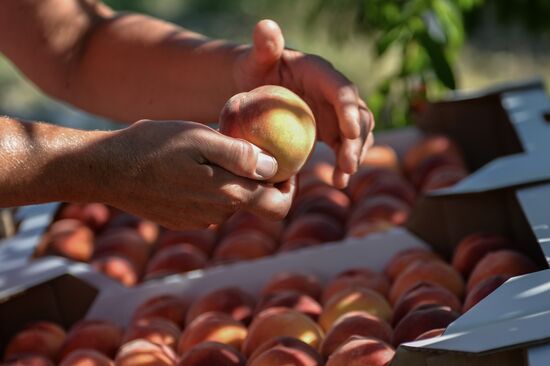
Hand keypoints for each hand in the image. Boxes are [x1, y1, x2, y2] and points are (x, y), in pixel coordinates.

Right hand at [105, 120, 294, 228]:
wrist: (105, 170)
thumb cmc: (152, 146)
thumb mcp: (199, 138)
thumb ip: (240, 156)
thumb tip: (274, 168)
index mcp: (227, 195)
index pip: (278, 207)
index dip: (288, 187)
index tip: (283, 164)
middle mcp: (217, 214)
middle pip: (255, 202)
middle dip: (259, 178)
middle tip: (249, 148)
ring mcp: (197, 220)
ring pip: (231, 201)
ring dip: (231, 179)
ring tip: (214, 150)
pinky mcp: (181, 219)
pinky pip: (208, 204)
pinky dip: (210, 186)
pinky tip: (192, 165)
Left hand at [234, 19, 374, 187]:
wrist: (257, 88)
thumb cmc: (255, 70)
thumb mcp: (256, 58)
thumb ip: (264, 45)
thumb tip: (266, 27)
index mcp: (321, 73)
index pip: (343, 89)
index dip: (349, 110)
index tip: (350, 133)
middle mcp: (335, 93)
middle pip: (358, 115)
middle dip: (358, 140)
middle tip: (347, 164)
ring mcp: (335, 113)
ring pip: (358, 135)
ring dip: (355, 155)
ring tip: (344, 177)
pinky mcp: (331, 131)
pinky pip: (344, 148)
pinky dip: (345, 165)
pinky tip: (338, 182)